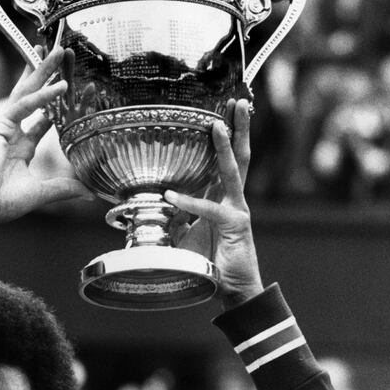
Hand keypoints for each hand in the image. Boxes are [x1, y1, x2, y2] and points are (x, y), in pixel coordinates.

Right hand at [0, 47, 91, 237]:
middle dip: (47, 75)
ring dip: (44, 70)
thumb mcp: (39, 193)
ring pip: (28, 91)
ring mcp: (4, 126)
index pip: (44, 120)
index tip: (76, 92)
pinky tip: (60, 86)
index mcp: (21, 147)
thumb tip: (89, 192)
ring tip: (60, 51)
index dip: (59, 107)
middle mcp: (13, 132)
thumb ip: (64, 189)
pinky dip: (43, 96)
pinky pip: (25, 106)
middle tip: (62, 54)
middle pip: (34, 96)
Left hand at [164, 99, 263, 309]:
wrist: (234, 290)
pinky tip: (171, 196)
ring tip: (219, 123)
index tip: (219, 113)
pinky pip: (209, 210)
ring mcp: (237, 210)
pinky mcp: (235, 226)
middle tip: (237, 100)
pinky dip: (189, 203)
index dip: (224, 138)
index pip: (225, 161)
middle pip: (238, 156)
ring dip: (226, 146)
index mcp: (223, 198)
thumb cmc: (210, 263)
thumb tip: (151, 206)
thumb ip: (173, 218)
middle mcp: (233, 199)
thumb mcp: (184, 235)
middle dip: (238, 127)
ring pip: (233, 171)